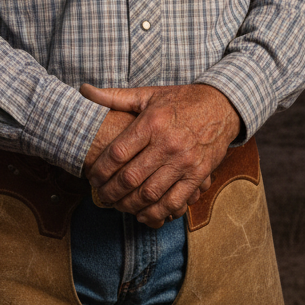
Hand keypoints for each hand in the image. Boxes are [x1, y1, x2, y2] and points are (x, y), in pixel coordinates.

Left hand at [80, 83, 240, 228]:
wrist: (221, 106)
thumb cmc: (180, 100)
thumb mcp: (148, 95)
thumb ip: (115, 97)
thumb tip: (84, 90)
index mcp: (152, 122)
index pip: (118, 153)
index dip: (100, 170)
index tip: (91, 177)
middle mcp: (168, 143)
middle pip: (131, 178)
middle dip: (110, 192)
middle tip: (100, 196)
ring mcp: (185, 162)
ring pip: (150, 194)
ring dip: (129, 206)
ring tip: (118, 205)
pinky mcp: (198, 175)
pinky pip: (174, 202)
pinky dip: (156, 213)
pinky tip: (143, 213)